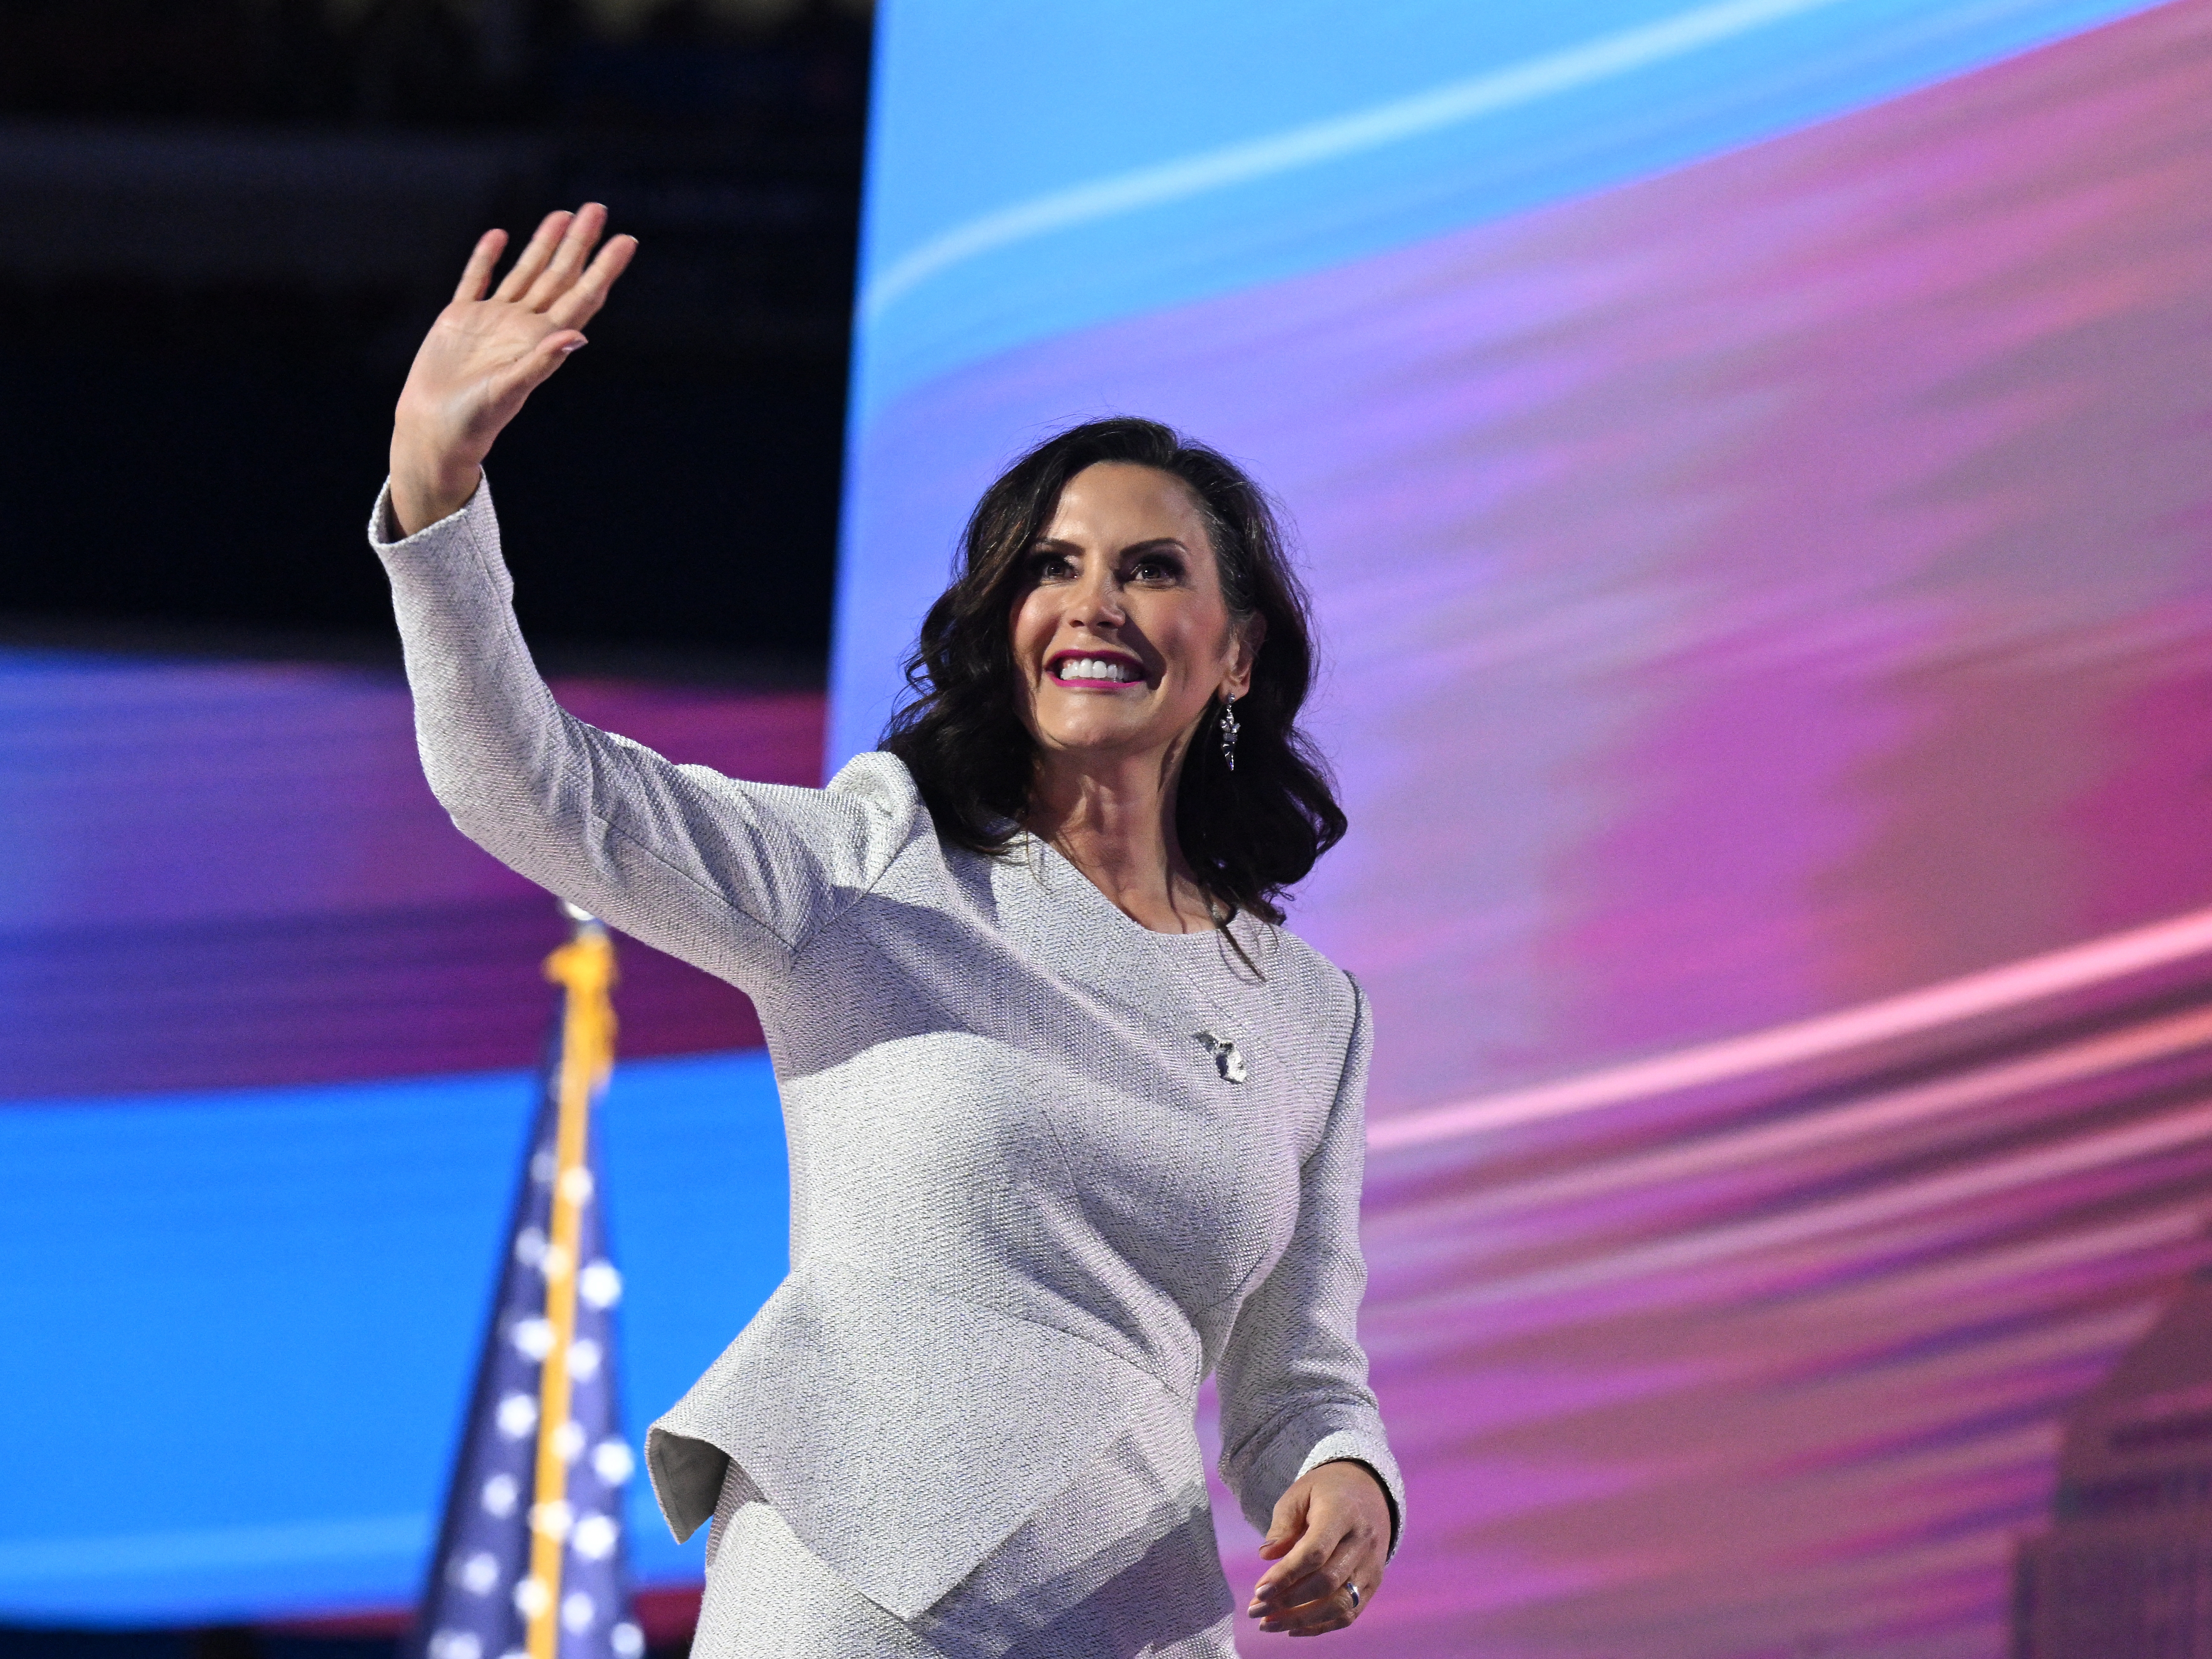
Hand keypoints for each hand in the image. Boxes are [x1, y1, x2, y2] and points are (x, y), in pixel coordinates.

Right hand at [388, 203, 636, 535]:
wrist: (434, 430)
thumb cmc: (475, 420)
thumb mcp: (511, 389)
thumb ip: (542, 362)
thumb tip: (577, 337)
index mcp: (541, 342)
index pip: (582, 297)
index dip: (605, 268)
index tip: (627, 240)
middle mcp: (523, 327)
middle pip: (559, 276)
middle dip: (579, 243)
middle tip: (598, 208)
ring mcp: (492, 321)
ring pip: (525, 272)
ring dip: (543, 244)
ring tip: (563, 214)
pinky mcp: (460, 319)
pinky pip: (476, 280)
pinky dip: (487, 258)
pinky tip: (499, 237)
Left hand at [1248, 1460, 1389, 1636]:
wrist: (1369, 1489)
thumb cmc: (1325, 1491)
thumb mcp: (1299, 1494)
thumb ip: (1283, 1525)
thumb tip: (1266, 1556)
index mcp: (1343, 1512)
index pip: (1315, 1552)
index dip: (1286, 1575)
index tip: (1259, 1591)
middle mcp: (1363, 1541)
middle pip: (1327, 1582)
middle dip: (1288, 1602)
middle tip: (1256, 1610)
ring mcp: (1372, 1564)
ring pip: (1341, 1604)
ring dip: (1302, 1620)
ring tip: (1268, 1624)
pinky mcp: (1374, 1582)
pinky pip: (1350, 1613)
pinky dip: (1321, 1626)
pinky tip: (1293, 1628)